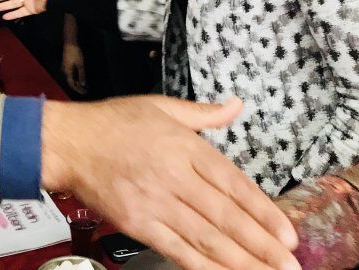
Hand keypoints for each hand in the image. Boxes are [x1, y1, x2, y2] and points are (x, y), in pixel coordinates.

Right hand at [42, 97, 299, 269]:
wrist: (68, 143)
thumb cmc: (113, 123)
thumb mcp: (161, 106)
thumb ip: (204, 113)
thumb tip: (236, 105)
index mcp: (185, 146)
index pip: (234, 183)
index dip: (263, 211)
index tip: (287, 234)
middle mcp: (175, 176)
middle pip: (226, 216)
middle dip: (262, 245)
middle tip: (289, 265)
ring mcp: (156, 203)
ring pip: (206, 238)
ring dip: (240, 261)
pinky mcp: (138, 224)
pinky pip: (177, 250)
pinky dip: (202, 266)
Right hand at [61, 43, 86, 94]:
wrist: (70, 43)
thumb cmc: (75, 53)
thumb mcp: (80, 64)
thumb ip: (81, 75)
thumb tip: (83, 84)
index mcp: (67, 72)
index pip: (72, 84)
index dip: (78, 89)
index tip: (84, 92)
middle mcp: (65, 71)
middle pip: (71, 82)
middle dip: (79, 87)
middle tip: (86, 90)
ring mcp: (65, 68)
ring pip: (71, 78)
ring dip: (78, 82)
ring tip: (86, 85)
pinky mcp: (66, 65)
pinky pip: (71, 74)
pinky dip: (76, 77)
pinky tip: (81, 78)